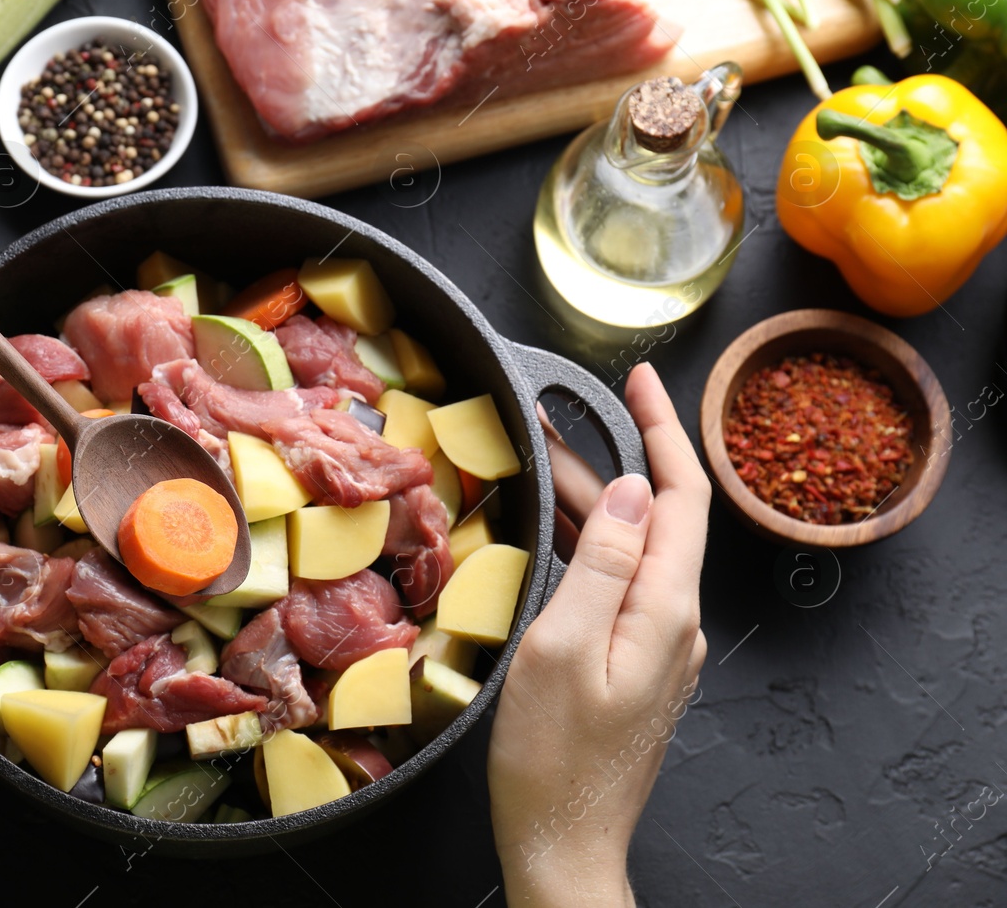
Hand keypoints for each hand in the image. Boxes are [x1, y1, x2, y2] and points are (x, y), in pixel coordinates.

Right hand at [488, 363, 708, 905]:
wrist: (563, 843)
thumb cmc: (553, 760)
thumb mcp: (563, 647)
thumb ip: (604, 564)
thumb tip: (636, 492)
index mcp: (666, 611)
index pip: (683, 497)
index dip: (662, 429)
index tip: (636, 380)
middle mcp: (674, 623)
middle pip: (658, 518)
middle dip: (613, 457)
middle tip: (552, 417)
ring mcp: (658, 647)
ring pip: (637, 550)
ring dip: (597, 501)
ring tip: (540, 462)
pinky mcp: (636, 666)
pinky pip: (622, 584)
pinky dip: (591, 544)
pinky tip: (554, 533)